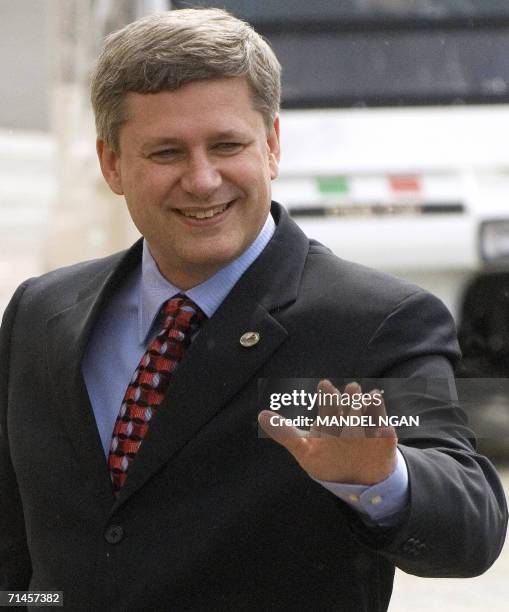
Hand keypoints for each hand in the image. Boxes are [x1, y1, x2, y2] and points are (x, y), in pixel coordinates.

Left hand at [258, 380, 396, 484]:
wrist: (355, 479)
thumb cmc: (327, 458)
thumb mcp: (304, 448)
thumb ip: (284, 432)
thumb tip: (261, 414)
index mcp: (332, 415)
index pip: (329, 401)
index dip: (327, 394)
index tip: (324, 385)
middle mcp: (352, 416)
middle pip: (350, 404)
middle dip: (350, 397)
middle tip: (350, 388)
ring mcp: (369, 429)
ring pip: (370, 413)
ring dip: (370, 406)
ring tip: (370, 398)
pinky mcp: (384, 443)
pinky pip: (387, 437)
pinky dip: (386, 433)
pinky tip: (385, 431)